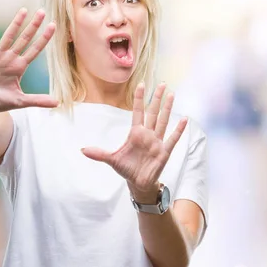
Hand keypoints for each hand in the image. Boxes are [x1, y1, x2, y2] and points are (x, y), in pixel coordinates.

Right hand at [0, 8, 57, 112]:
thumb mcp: (20, 101)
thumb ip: (37, 100)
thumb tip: (57, 103)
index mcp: (20, 67)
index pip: (35, 49)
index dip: (44, 38)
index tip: (53, 25)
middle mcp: (10, 58)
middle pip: (24, 39)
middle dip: (34, 26)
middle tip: (43, 11)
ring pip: (8, 36)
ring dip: (16, 23)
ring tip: (24, 10)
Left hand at [81, 83, 187, 198]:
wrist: (138, 182)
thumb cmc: (126, 168)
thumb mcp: (112, 160)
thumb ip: (99, 154)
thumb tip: (82, 150)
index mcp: (135, 133)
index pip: (138, 112)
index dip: (140, 98)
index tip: (142, 84)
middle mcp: (147, 134)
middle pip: (153, 112)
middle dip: (157, 98)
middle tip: (163, 84)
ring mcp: (157, 142)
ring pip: (163, 121)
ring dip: (167, 108)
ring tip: (172, 95)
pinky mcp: (164, 151)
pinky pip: (172, 138)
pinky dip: (178, 129)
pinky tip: (184, 119)